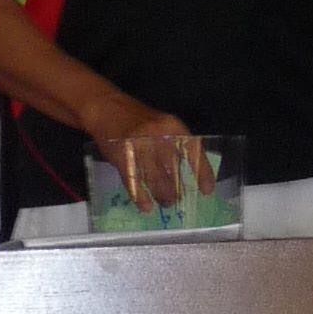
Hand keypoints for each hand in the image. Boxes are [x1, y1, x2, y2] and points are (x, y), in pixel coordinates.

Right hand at [87, 101, 202, 211]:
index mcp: (172, 127)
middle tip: (176, 200)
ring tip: (165, 203)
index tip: (207, 191)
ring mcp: (139, 146)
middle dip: (176, 189)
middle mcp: (158, 136)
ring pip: (155, 178)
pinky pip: (134, 181)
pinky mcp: (122, 156)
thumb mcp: (161, 126)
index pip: (193, 152)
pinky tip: (145, 206)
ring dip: (161, 195)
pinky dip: (140, 196)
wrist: (106, 107)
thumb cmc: (137, 120)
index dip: (202, 173)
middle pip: (173, 170)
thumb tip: (186, 175)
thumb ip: (174, 146)